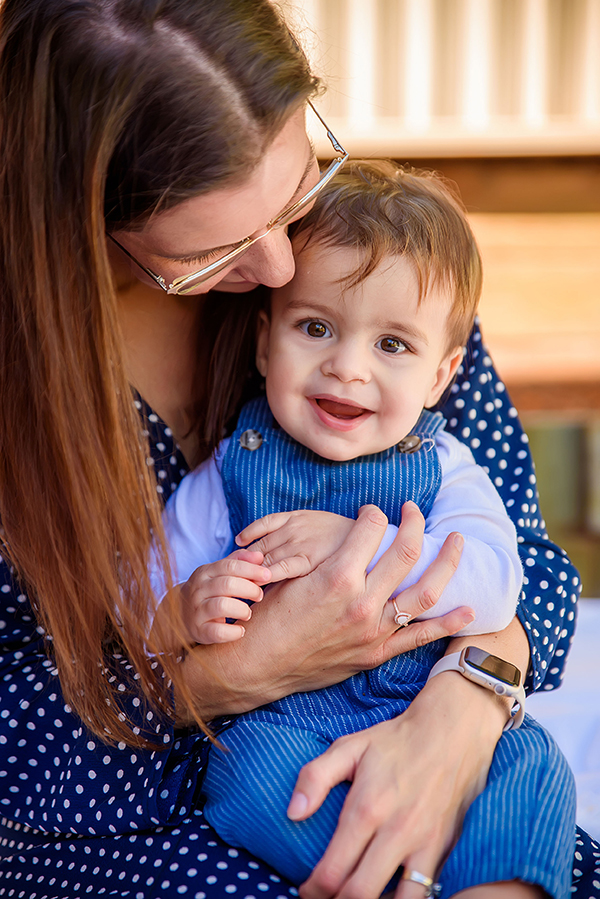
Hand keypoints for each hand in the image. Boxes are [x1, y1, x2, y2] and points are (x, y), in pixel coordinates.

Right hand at [179, 503, 472, 719]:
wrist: (257, 663)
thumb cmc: (268, 614)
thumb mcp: (290, 573)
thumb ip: (325, 552)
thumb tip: (352, 532)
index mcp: (338, 576)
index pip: (370, 528)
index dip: (373, 513)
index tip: (372, 511)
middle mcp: (362, 602)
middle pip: (406, 552)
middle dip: (415, 524)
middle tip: (415, 510)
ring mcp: (373, 631)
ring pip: (426, 591)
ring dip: (447, 562)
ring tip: (458, 542)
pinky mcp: (376, 654)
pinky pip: (422, 636)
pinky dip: (449, 623)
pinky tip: (469, 608)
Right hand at [179, 549, 271, 643]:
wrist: (179, 615)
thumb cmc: (208, 591)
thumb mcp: (218, 573)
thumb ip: (238, 561)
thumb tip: (260, 556)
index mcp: (205, 572)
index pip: (230, 566)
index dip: (251, 570)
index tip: (267, 575)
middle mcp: (198, 590)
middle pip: (228, 584)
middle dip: (250, 589)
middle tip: (259, 595)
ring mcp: (197, 611)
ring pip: (222, 606)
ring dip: (242, 609)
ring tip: (248, 613)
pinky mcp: (199, 631)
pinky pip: (218, 632)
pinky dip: (234, 632)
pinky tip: (241, 630)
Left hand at [288, 671, 507, 898]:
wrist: (452, 729)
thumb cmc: (396, 739)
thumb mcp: (349, 746)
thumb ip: (315, 777)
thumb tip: (293, 813)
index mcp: (366, 808)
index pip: (332, 871)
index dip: (313, 891)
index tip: (306, 891)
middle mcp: (396, 832)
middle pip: (360, 895)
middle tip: (325, 898)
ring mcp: (425, 844)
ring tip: (356, 897)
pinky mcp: (446, 848)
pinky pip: (427, 891)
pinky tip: (390, 893)